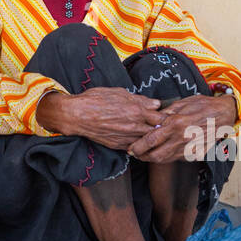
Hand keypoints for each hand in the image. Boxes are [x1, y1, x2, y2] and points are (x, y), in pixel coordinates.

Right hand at [36, 87, 161, 147]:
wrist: (77, 115)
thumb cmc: (95, 100)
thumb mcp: (119, 92)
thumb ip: (139, 99)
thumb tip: (155, 103)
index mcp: (137, 110)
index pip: (161, 116)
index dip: (163, 115)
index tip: (162, 114)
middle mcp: (135, 125)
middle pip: (157, 130)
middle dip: (159, 128)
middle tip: (158, 125)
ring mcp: (127, 137)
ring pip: (147, 140)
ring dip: (149, 137)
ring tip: (146, 131)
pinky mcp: (119, 146)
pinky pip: (135, 147)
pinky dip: (137, 143)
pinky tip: (134, 138)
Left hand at [127, 94, 236, 164]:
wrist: (224, 114)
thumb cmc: (202, 105)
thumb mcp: (181, 103)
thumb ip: (165, 113)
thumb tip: (151, 119)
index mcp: (176, 123)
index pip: (151, 139)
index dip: (138, 146)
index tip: (131, 148)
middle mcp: (182, 138)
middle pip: (156, 155)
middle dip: (142, 156)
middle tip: (135, 153)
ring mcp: (190, 148)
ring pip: (166, 159)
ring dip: (153, 158)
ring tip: (145, 154)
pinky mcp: (196, 153)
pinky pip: (177, 159)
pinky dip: (167, 157)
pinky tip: (162, 152)